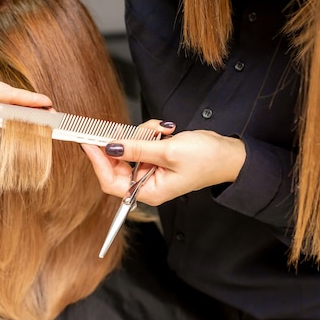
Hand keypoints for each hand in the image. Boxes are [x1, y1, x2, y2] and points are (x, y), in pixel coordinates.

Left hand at [82, 122, 245, 205]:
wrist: (230, 154)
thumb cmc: (207, 159)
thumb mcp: (168, 151)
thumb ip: (137, 149)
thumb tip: (110, 147)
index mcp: (149, 192)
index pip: (111, 181)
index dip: (98, 162)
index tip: (88, 143)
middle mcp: (146, 184)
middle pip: (117, 163)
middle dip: (124, 143)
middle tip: (120, 128)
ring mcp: (150, 170)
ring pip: (130, 148)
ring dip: (143, 134)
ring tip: (162, 130)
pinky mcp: (155, 157)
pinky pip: (141, 142)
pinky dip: (150, 132)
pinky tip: (166, 130)